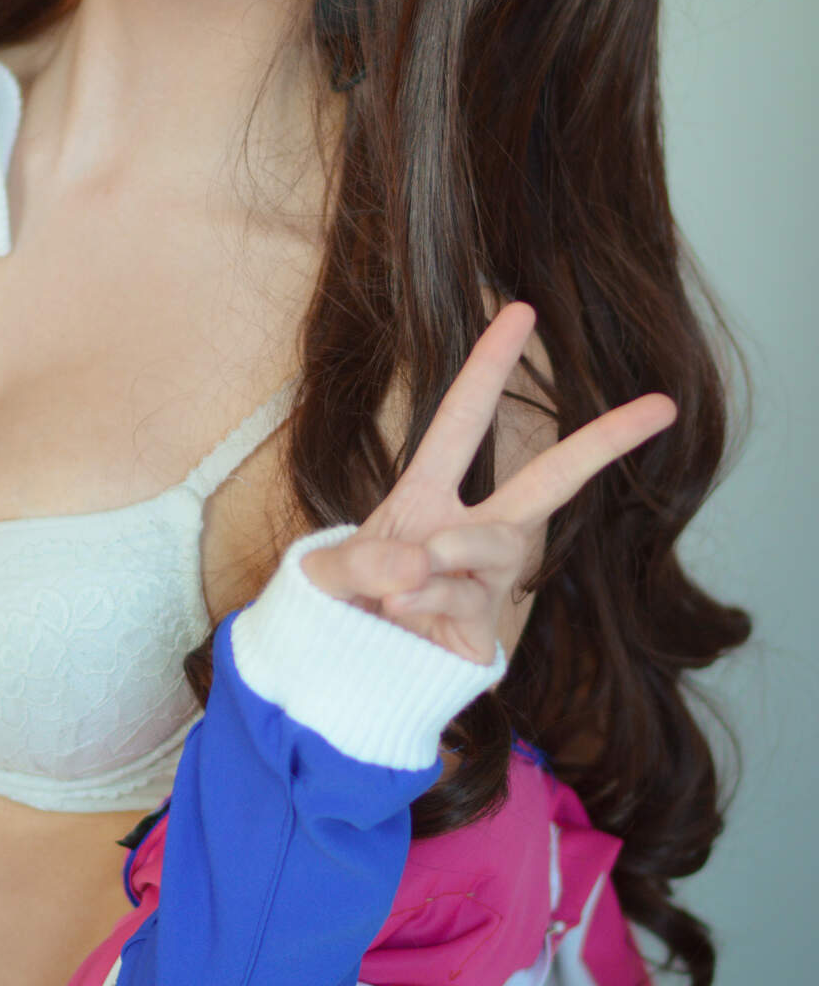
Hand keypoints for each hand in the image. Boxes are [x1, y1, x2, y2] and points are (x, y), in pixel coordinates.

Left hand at [299, 302, 676, 666]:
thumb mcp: (327, 575)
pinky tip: (398, 618)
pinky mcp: (485, 633)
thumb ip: (362, 565)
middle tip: (659, 406)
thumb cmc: (337, 607)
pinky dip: (426, 605)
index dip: (490, 365)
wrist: (335, 675)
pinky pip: (467, 603)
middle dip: (602, 441)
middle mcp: (466, 530)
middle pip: (547, 480)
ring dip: (456, 551)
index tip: (521, 309)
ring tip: (404, 581)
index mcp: (425, 494)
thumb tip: (420, 564)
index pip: (462, 419)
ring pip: (498, 544)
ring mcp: (483, 582)